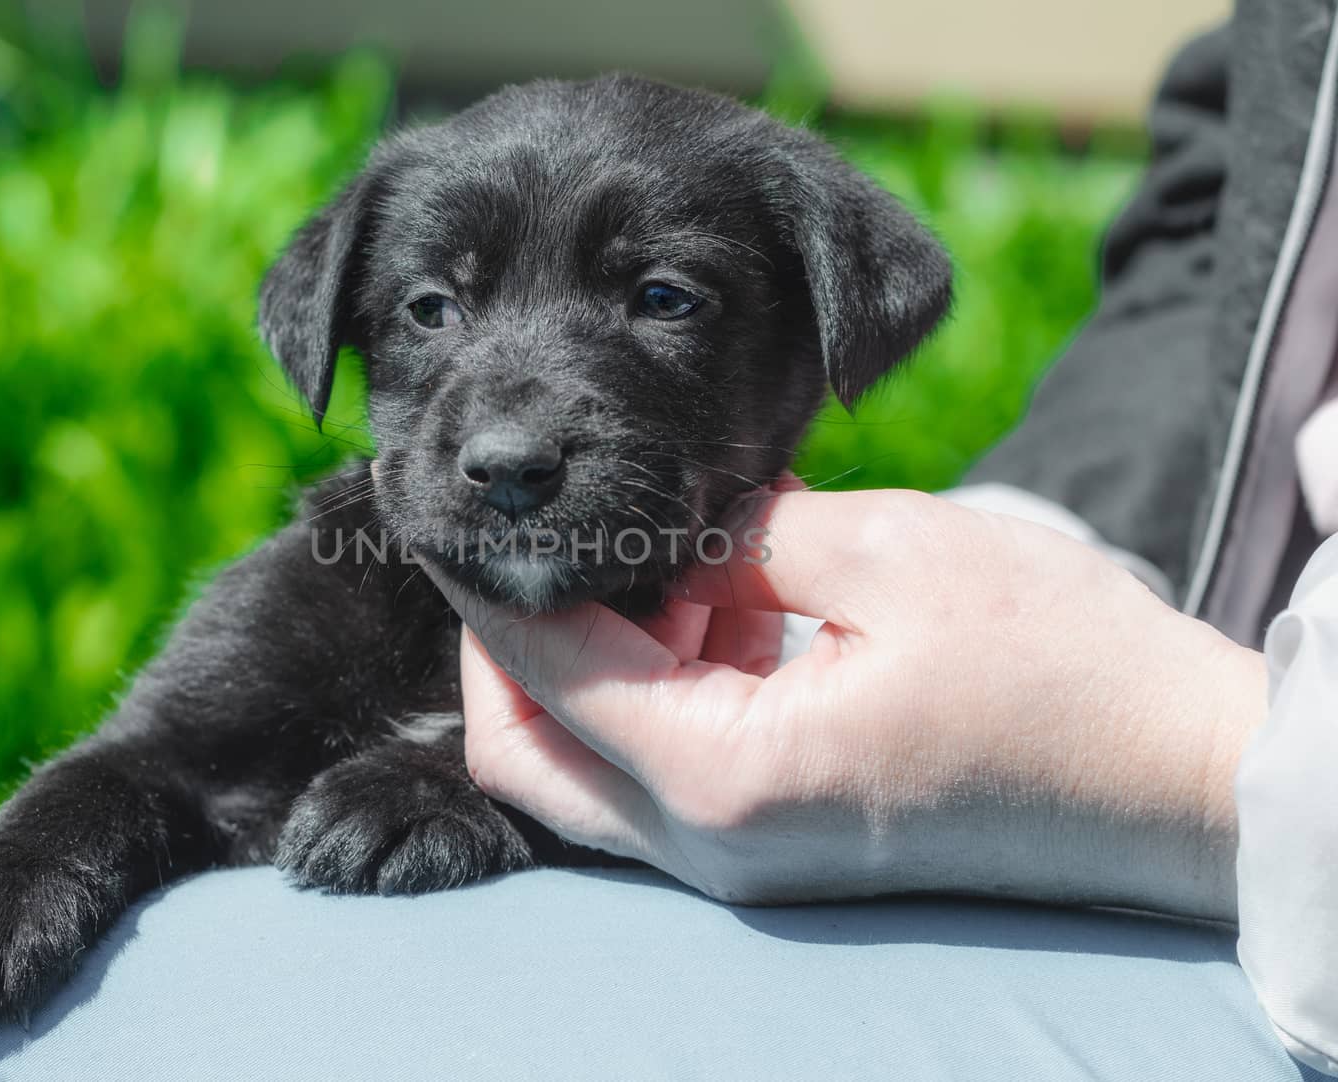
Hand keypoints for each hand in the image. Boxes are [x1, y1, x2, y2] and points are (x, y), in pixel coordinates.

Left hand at [423, 484, 1265, 916]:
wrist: (1173, 778)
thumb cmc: (1059, 665)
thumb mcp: (891, 553)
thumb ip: (743, 535)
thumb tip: (666, 532)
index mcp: (723, 774)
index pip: (542, 674)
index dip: (480, 584)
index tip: (439, 513)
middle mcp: (712, 842)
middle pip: (530, 754)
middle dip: (506, 644)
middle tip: (530, 540)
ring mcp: (744, 857)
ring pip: (587, 768)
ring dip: (589, 661)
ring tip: (649, 558)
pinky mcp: (778, 842)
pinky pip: (663, 770)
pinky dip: (653, 688)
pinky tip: (710, 603)